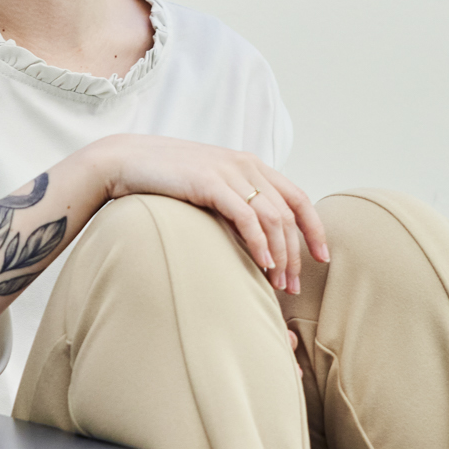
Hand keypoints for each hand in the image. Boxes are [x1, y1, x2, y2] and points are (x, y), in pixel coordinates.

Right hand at [78, 134, 329, 293]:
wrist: (126, 161)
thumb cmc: (165, 180)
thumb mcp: (209, 188)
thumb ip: (234, 204)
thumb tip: (254, 237)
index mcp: (251, 164)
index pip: (297, 197)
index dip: (314, 229)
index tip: (322, 258)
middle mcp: (246, 165)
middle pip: (289, 213)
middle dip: (296, 254)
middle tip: (293, 287)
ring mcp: (229, 171)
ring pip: (273, 217)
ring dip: (280, 254)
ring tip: (278, 285)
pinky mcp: (210, 182)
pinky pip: (246, 216)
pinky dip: (259, 242)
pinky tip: (263, 264)